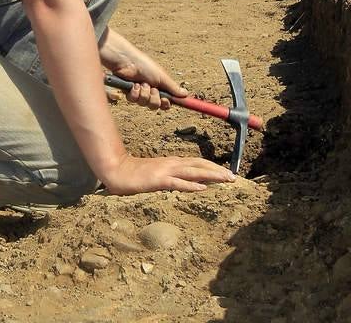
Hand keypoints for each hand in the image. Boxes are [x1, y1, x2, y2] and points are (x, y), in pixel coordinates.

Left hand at [99, 27, 186, 110]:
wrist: (129, 62)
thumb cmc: (146, 66)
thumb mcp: (162, 77)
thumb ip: (173, 88)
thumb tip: (186, 94)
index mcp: (160, 86)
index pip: (165, 101)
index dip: (165, 104)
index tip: (165, 100)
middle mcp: (150, 91)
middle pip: (155, 106)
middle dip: (154, 98)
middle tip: (152, 89)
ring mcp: (139, 93)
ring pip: (144, 104)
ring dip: (144, 94)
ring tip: (142, 83)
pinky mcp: (129, 93)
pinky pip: (134, 101)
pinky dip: (135, 93)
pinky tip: (134, 85)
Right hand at [103, 154, 235, 194]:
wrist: (116, 170)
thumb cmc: (135, 174)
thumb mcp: (157, 175)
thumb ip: (171, 177)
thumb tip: (185, 183)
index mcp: (171, 163)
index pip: (196, 162)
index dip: (212, 167)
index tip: (226, 173)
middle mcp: (171, 164)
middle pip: (198, 165)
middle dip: (217, 170)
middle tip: (234, 177)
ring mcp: (165, 171)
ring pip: (193, 172)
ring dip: (211, 175)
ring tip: (226, 179)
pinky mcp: (158, 180)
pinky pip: (177, 183)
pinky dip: (191, 185)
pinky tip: (202, 188)